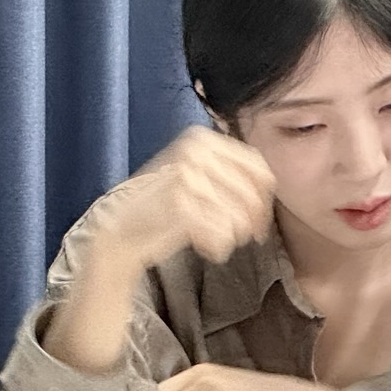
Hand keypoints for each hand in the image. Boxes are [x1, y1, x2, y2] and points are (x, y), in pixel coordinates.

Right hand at [96, 126, 276, 271]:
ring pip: (238, 213)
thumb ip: (226, 172)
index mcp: (201, 139)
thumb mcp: (195, 178)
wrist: (119, 231)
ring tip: (221, 243)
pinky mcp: (179, 204)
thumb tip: (271, 185)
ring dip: (234, 235)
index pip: (255, 165)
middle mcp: (194, 151)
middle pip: (250, 191)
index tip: (262, 218)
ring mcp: (185, 176)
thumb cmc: (162, 209)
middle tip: (251, 238)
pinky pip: (220, 231)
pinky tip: (209, 251)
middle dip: (255, 219)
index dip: (265, 195)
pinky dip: (218, 246)